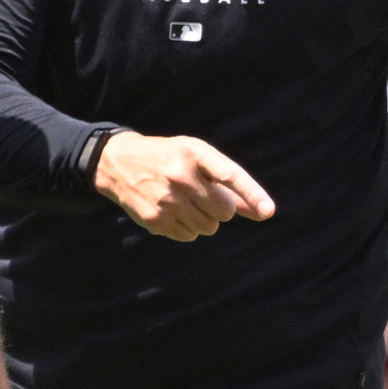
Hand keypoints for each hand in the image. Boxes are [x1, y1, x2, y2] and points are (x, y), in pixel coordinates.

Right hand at [93, 133, 274, 241]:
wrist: (120, 163)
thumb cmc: (171, 159)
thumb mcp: (199, 158)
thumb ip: (231, 186)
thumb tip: (264, 212)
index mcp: (194, 152)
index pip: (230, 175)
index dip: (251, 194)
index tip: (268, 211)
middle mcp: (180, 174)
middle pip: (224, 211)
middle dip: (221, 208)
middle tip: (206, 196)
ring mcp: (166, 199)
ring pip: (209, 228)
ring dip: (205, 219)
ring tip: (186, 201)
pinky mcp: (155, 219)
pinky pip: (190, 236)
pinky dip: (188, 228)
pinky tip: (173, 210)